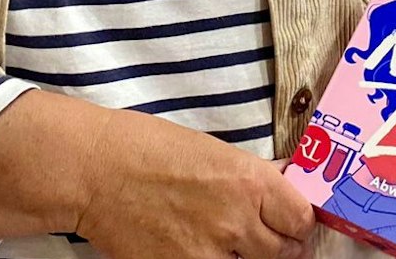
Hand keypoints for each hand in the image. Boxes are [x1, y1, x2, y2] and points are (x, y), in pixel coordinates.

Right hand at [77, 108, 314, 258]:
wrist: (94, 171)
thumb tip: (284, 185)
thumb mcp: (214, 151)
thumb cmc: (148, 148)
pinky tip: (205, 253)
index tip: (293, 223)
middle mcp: (237, 221)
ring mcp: (209, 254)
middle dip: (282, 247)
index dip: (299, 222)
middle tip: (271, 241)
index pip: (301, 219)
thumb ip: (252, 176)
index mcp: (249, 181)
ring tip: (234, 248)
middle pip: (286, 253)